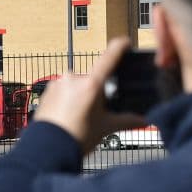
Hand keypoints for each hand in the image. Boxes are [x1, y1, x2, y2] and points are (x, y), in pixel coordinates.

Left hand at [33, 38, 148, 153]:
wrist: (47, 148)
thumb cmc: (78, 137)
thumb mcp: (106, 128)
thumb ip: (127, 121)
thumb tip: (145, 120)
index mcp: (91, 83)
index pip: (109, 56)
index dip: (120, 47)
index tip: (126, 42)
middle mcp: (73, 78)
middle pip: (93, 78)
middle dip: (97, 90)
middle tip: (98, 110)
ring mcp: (58, 84)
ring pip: (77, 85)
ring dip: (82, 96)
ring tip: (81, 117)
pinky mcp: (47, 92)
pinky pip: (63, 91)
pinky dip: (68, 100)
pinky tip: (69, 116)